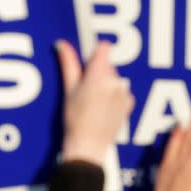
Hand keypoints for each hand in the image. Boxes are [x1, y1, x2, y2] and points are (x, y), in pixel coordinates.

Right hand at [56, 40, 133, 165]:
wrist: (88, 146)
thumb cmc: (75, 120)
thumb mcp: (69, 90)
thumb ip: (68, 64)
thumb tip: (62, 44)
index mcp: (99, 75)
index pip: (103, 48)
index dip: (94, 54)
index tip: (87, 65)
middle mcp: (115, 81)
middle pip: (108, 65)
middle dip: (97, 72)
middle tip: (85, 90)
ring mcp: (123, 93)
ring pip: (115, 78)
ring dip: (106, 85)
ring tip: (93, 103)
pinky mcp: (128, 104)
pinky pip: (121, 91)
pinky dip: (114, 96)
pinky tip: (103, 109)